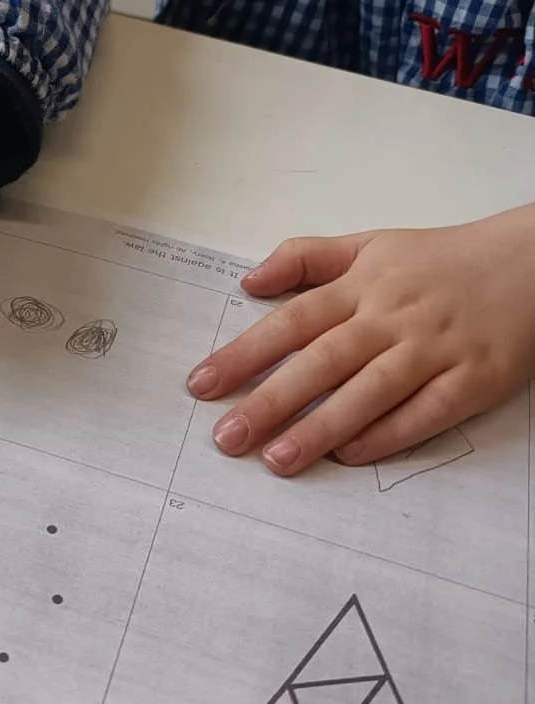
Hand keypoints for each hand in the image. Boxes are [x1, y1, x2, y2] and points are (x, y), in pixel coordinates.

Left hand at [186, 204, 534, 474]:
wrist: (534, 263)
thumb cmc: (441, 260)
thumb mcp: (371, 244)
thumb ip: (306, 259)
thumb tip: (248, 281)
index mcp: (362, 286)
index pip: (291, 322)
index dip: (244, 353)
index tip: (201, 383)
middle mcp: (392, 318)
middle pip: (321, 361)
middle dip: (269, 400)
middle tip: (227, 438)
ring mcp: (434, 350)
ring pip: (368, 392)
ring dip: (320, 428)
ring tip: (276, 459)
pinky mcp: (473, 379)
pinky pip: (424, 413)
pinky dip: (387, 435)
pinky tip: (349, 454)